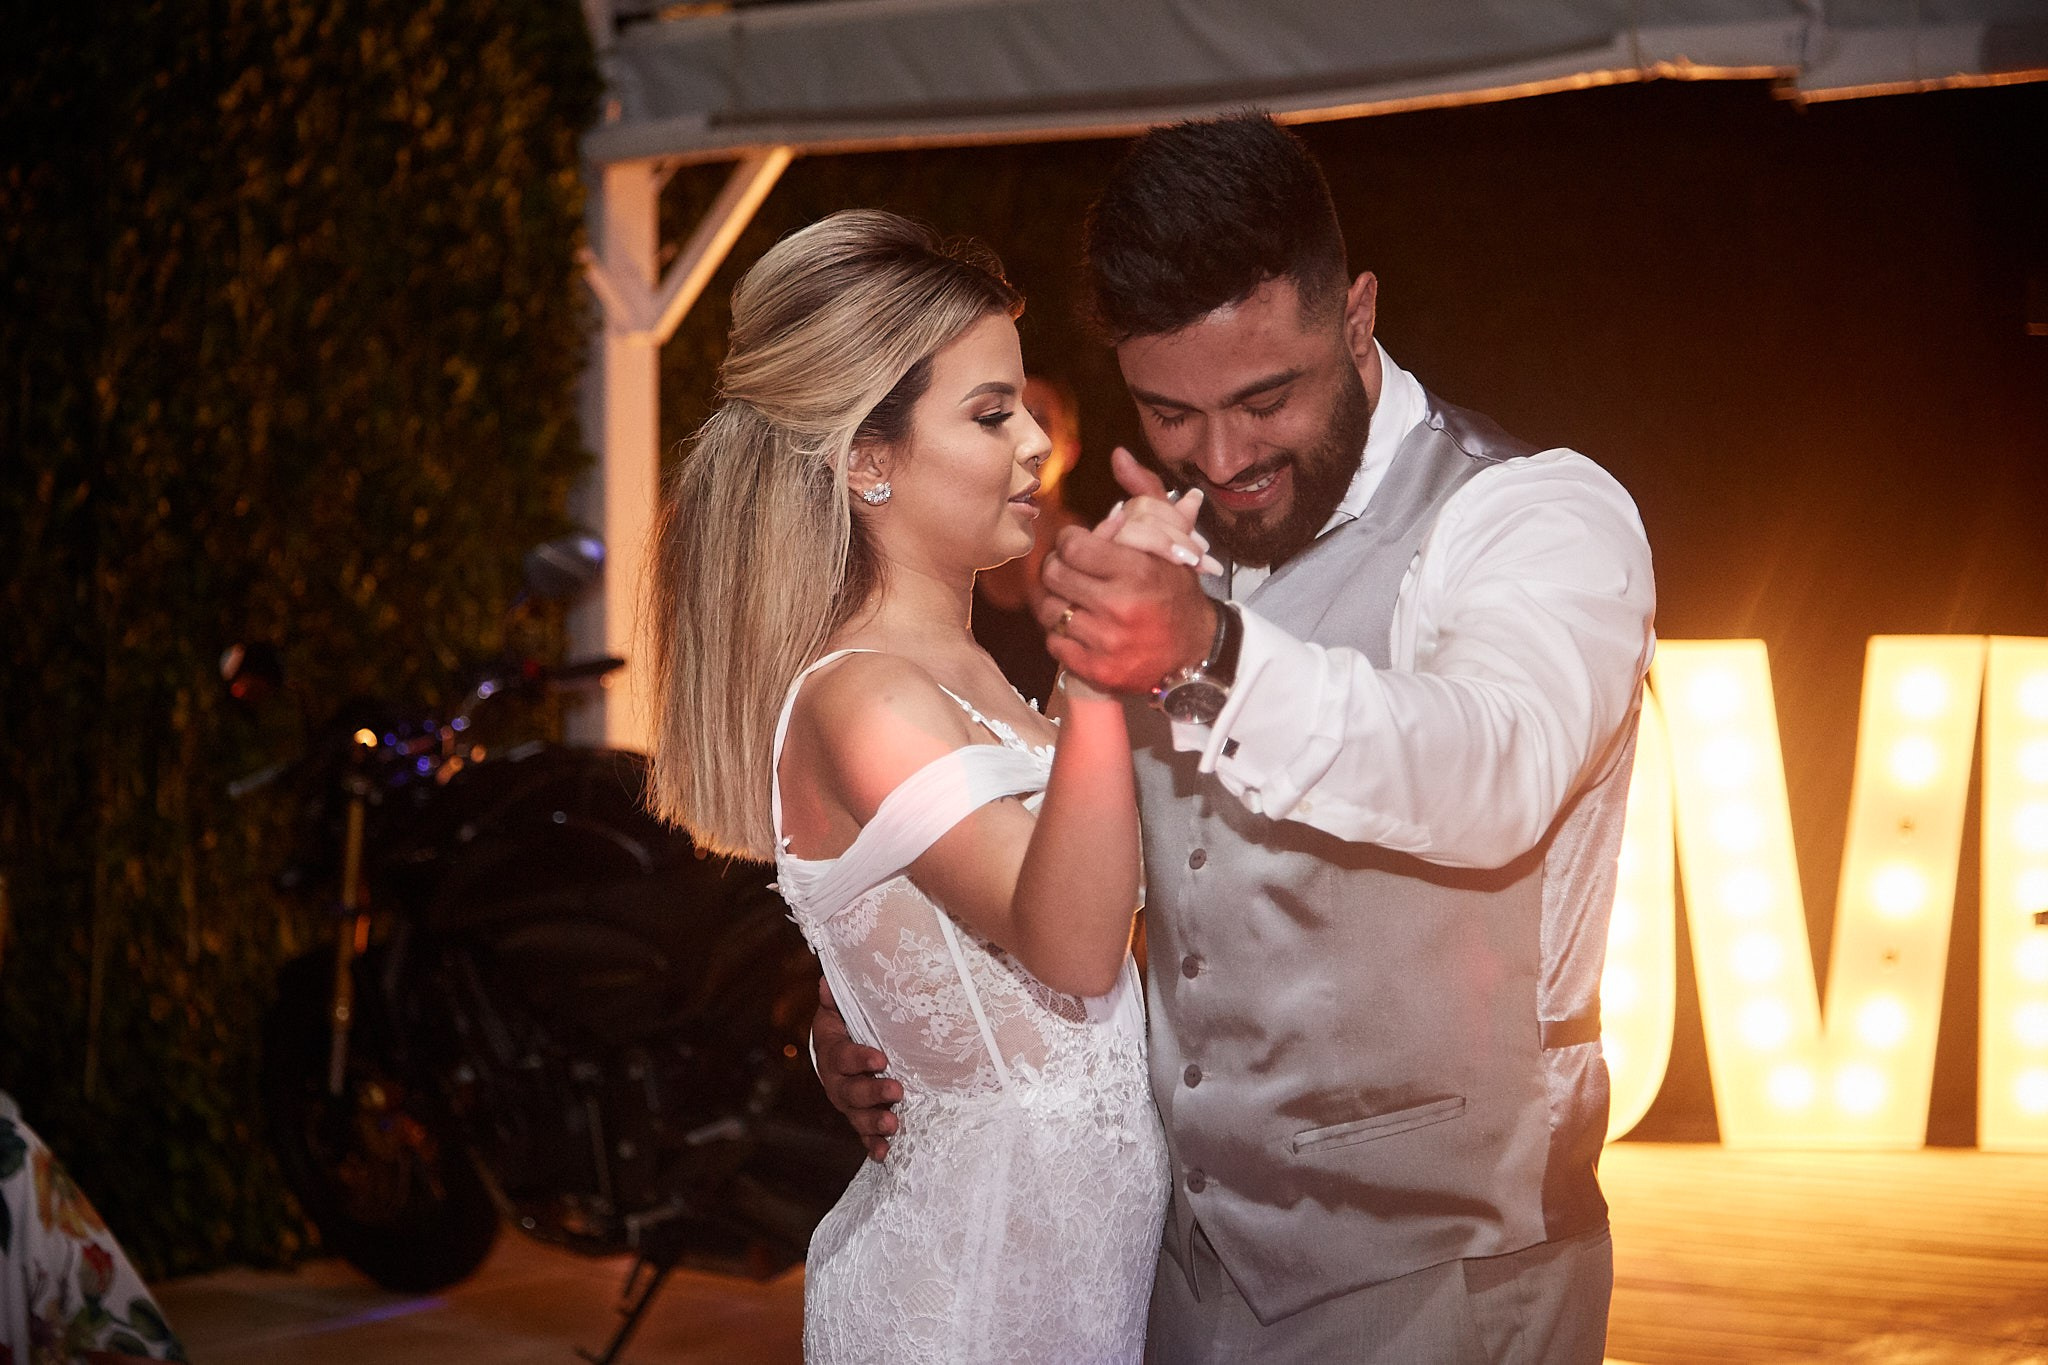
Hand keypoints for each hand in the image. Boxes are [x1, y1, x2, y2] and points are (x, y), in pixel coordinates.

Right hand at [813, 977, 900, 1161]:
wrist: (840, 1050)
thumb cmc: (848, 1024)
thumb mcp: (841, 1008)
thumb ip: (836, 998)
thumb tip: (826, 982)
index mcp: (833, 1052)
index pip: (843, 1056)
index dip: (860, 1058)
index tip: (881, 1058)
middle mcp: (837, 1081)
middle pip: (850, 1091)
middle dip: (873, 1093)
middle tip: (896, 1091)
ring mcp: (848, 1103)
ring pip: (857, 1116)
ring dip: (874, 1123)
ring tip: (893, 1124)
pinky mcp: (860, 1118)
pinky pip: (863, 1135)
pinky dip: (873, 1146)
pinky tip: (884, 1155)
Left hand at [1039, 450, 1218, 693]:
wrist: (1196, 650)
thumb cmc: (1176, 590)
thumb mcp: (1169, 540)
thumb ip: (1144, 495)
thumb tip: (1118, 455)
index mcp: (1136, 570)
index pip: (1072, 546)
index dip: (1070, 542)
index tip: (1079, 546)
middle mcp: (1119, 607)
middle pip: (1054, 576)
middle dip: (1058, 569)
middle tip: (1068, 570)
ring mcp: (1107, 642)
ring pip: (1050, 611)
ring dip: (1056, 602)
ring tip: (1071, 598)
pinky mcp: (1098, 670)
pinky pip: (1055, 645)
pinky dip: (1060, 634)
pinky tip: (1077, 626)